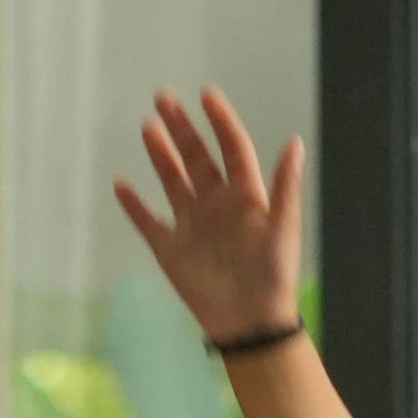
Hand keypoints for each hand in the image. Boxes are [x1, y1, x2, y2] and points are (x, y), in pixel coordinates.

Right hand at [113, 86, 302, 341]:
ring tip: (148, 126)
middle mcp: (217, 205)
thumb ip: (286, 186)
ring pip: (172, 181)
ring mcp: (192, 225)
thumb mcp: (283, 228)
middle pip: (197, 158)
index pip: (232, 149)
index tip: (207, 94)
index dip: (221, 121)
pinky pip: (148, 222)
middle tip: (164, 97)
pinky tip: (121, 184)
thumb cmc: (273, 276)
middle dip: (182, 127)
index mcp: (246, 197)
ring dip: (161, 155)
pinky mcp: (171, 250)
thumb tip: (295, 142)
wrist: (251, 324)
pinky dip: (133, 205)